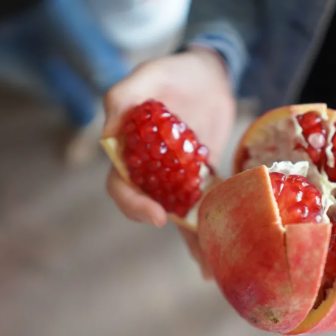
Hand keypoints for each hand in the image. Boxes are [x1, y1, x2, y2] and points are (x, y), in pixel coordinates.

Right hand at [103, 47, 234, 276]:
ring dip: (193, 238)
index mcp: (129, 150)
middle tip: (194, 244)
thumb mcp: (149, 74)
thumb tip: (108, 132)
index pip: (120, 185)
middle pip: (150, 205)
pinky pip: (206, 201)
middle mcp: (150, 167)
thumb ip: (123, 95)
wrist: (213, 74)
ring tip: (214, 264)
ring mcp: (177, 174)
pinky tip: (226, 246)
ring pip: (179, 211)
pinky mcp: (202, 175)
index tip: (158, 215)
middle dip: (169, 228)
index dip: (133, 204)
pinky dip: (213, 223)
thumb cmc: (176, 71)